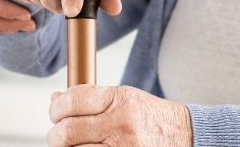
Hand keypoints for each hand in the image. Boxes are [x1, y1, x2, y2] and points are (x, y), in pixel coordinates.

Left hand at [48, 85, 192, 146]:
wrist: (184, 136)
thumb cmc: (151, 117)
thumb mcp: (125, 97)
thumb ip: (91, 98)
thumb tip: (56, 99)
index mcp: (120, 100)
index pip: (73, 100)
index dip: (57, 107)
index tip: (56, 111)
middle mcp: (120, 124)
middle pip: (67, 131)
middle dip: (56, 134)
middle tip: (58, 134)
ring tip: (72, 145)